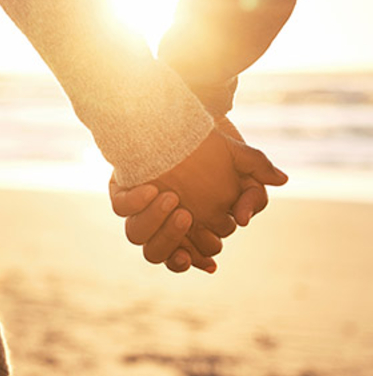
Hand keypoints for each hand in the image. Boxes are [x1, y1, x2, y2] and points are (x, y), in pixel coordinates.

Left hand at [109, 118, 286, 271]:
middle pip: (158, 253)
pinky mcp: (123, 189)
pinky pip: (121, 206)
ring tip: (171, 198)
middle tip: (185, 215)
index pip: (189, 256)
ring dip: (153, 222)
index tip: (208, 243)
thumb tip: (244, 219)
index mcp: (187, 226)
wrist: (184, 118)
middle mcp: (159, 222)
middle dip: (170, 238)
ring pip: (136, 234)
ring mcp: (139, 207)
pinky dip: (134, 203)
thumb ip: (253, 192)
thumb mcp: (240, 168)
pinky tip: (150, 188)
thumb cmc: (213, 148)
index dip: (198, 256)